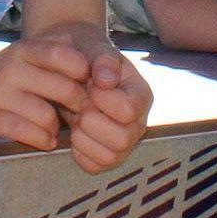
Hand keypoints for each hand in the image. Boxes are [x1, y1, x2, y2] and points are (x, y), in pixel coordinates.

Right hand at [0, 37, 91, 147]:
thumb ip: (55, 55)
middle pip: (63, 87)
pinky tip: (44, 140)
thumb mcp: (23, 59)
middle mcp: (12, 67)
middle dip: (78, 105)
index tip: (90, 87)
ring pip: (46, 114)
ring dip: (57, 127)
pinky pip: (27, 132)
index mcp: (24, 50)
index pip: (65, 54)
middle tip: (81, 115)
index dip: (84, 72)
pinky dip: (42, 139)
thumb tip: (96, 61)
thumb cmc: (1, 80)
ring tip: (56, 129)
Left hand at [66, 49, 152, 173]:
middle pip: (123, 139)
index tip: (92, 85)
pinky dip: (79, 151)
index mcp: (141, 95)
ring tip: (78, 118)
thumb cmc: (89, 63)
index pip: (128, 109)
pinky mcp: (106, 157)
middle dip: (92, 121)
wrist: (75, 74)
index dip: (103, 99)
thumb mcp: (97, 50)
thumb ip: (104, 60)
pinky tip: (76, 132)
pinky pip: (93, 166)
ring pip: (110, 156)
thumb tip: (106, 80)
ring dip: (84, 136)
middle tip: (81, 105)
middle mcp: (138, 123)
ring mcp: (124, 143)